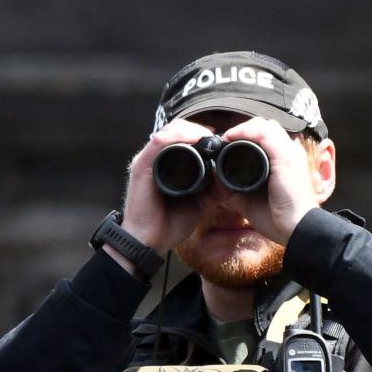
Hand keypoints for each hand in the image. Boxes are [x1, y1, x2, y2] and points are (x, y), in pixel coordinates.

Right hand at [119, 118, 214, 252]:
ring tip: (207, 137)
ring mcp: (147, 161)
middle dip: (198, 129)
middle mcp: (154, 159)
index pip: (182, 137)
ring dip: (190, 129)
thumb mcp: (198, 205)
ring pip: (169, 131)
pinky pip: (159, 142)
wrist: (147, 242)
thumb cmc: (167, 225)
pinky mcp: (141, 166)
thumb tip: (229, 181)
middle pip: (176, 129)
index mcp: (165, 165)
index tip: (221, 141)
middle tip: (216, 138)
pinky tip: (193, 139)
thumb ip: (212, 192)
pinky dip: (178, 136)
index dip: (201, 134)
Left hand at [220, 117, 321, 245]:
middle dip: (243, 131)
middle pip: (264, 127)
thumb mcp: (249, 200)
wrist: (297, 230)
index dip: (243, 136)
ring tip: (227, 139)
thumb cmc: (278, 218)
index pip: (264, 136)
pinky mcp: (286, 157)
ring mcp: (289, 153)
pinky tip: (232, 137)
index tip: (224, 145)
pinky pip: (265, 134)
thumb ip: (233, 189)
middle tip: (225, 142)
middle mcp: (289, 152)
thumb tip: (215, 182)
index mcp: (283, 160)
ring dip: (243, 129)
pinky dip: (246, 132)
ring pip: (265, 126)